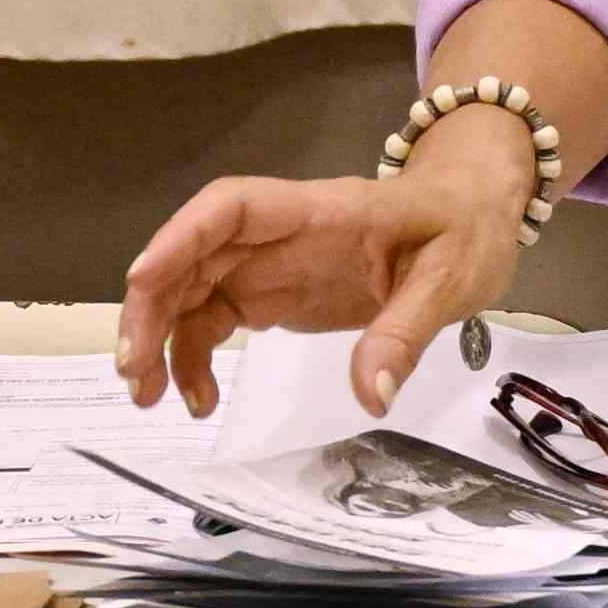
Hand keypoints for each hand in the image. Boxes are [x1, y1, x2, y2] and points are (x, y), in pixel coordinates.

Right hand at [120, 115, 527, 415]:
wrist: (475, 216)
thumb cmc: (463, 228)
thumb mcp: (452, 280)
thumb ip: (406, 333)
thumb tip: (370, 396)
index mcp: (320, 211)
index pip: (233, 208)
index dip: (181, 237)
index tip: (142, 279)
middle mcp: (281, 233)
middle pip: (194, 254)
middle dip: (152, 304)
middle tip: (132, 366)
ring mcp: (271, 264)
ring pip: (192, 290)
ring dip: (159, 338)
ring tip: (146, 395)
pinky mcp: (274, 294)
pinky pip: (215, 321)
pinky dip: (194, 358)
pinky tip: (198, 399)